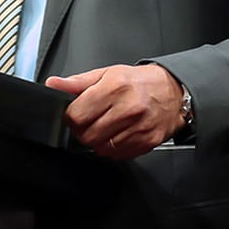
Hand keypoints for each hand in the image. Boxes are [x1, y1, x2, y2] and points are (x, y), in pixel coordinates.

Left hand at [45, 63, 184, 160]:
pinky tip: (120, 134)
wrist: (175, 91)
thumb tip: (53, 84)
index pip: (76, 116)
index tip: (78, 114)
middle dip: (84, 131)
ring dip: (99, 141)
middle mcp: (128, 108)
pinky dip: (114, 148)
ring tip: (108, 127)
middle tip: (93, 121)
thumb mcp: (108, 74)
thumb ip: (78, 82)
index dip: (72, 118)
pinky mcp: (147, 141)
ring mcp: (139, 127)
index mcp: (115, 87)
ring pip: (100, 148)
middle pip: (86, 135)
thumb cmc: (140, 82)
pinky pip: (118, 154)